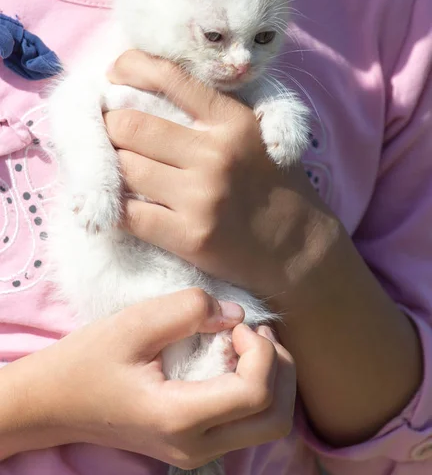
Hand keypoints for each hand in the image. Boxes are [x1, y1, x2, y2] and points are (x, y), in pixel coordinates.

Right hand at [0, 289, 294, 468]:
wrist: (57, 402)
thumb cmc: (89, 359)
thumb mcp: (134, 323)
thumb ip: (188, 309)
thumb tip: (236, 315)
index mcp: (179, 417)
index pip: (256, 393)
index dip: (259, 350)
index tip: (233, 324)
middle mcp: (196, 446)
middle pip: (277, 418)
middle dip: (279, 367)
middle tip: (252, 332)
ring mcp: (197, 452)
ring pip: (270, 424)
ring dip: (273, 378)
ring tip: (247, 343)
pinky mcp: (196, 445)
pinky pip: (250, 423)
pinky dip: (258, 389)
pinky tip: (235, 360)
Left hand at [105, 51, 337, 304]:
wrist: (298, 248)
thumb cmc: (271, 186)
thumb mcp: (253, 134)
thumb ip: (208, 112)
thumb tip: (143, 90)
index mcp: (232, 120)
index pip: (169, 77)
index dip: (129, 68)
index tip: (113, 76)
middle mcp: (216, 154)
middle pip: (130, 125)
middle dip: (109, 126)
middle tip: (107, 133)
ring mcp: (202, 197)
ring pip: (124, 168)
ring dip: (112, 167)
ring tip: (115, 168)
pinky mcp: (190, 236)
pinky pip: (128, 214)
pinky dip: (115, 207)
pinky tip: (119, 202)